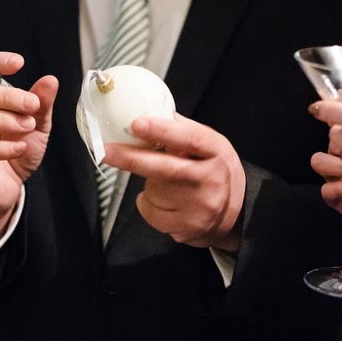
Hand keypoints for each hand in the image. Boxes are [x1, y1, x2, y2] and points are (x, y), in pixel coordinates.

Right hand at [0, 51, 57, 249]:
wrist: (4, 194)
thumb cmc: (15, 155)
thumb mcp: (35, 127)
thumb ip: (41, 105)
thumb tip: (51, 80)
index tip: (18, 63)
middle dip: (8, 97)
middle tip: (32, 107)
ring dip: (2, 120)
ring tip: (26, 127)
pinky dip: (0, 147)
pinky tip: (18, 148)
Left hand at [104, 114, 245, 249]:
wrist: (234, 214)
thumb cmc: (215, 173)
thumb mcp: (210, 146)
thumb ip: (182, 131)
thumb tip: (149, 114)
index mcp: (216, 152)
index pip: (189, 138)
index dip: (161, 131)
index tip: (137, 124)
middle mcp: (211, 179)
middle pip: (166, 168)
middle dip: (131, 158)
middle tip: (107, 151)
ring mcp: (200, 206)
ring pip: (153, 190)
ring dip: (149, 185)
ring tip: (168, 186)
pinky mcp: (187, 226)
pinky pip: (149, 211)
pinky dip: (148, 204)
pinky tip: (166, 202)